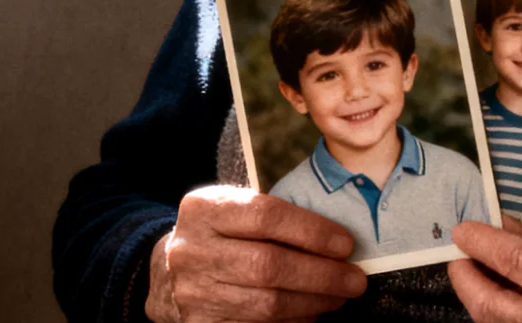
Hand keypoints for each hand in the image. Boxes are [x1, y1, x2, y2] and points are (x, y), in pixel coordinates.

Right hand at [146, 185, 367, 322]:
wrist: (168, 272)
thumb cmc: (218, 235)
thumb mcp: (233, 211)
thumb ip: (274, 219)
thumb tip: (337, 243)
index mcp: (204, 209)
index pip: (266, 216)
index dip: (312, 231)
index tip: (346, 244)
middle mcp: (193, 250)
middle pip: (269, 266)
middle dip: (321, 275)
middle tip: (354, 279)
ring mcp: (194, 292)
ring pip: (267, 304)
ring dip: (313, 303)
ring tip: (338, 297)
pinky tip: (310, 315)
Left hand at [448, 217, 521, 322]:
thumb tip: (504, 224)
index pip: (513, 259)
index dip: (479, 242)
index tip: (462, 229)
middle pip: (492, 305)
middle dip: (467, 278)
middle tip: (461, 256)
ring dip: (483, 300)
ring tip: (481, 275)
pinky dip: (507, 318)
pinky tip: (506, 299)